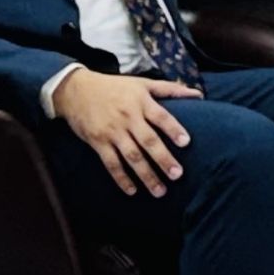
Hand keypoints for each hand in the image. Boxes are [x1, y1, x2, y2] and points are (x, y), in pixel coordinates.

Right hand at [51, 70, 199, 197]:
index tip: (186, 142)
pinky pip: (111, 163)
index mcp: (140, 102)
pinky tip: (132, 190)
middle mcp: (127, 117)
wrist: (75, 90)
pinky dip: (121, 178)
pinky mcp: (97, 142)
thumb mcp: (142, 83)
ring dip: (146, 175)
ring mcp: (112, 131)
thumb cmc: (114, 87)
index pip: (160, 117)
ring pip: (131, 156)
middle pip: (148, 141)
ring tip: (160, 190)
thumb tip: (198, 94)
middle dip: (163, 159)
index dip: (173, 129)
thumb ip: (170, 90)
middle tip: (177, 175)